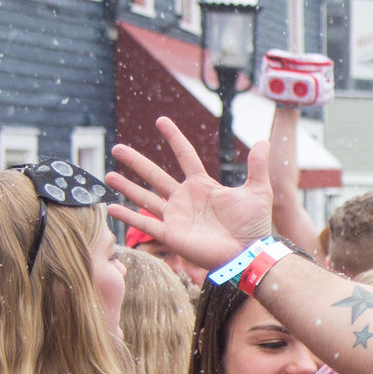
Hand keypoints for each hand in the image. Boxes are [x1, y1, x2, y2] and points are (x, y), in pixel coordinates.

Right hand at [107, 118, 274, 269]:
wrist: (249, 253)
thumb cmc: (254, 226)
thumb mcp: (258, 190)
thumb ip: (257, 165)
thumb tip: (265, 141)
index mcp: (203, 186)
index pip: (185, 155)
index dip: (174, 137)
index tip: (161, 120)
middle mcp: (185, 199)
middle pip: (155, 175)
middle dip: (136, 162)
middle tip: (117, 148)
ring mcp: (176, 217)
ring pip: (145, 197)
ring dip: (126, 187)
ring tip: (107, 175)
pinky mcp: (172, 235)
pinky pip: (146, 224)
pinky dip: (128, 216)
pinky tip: (111, 207)